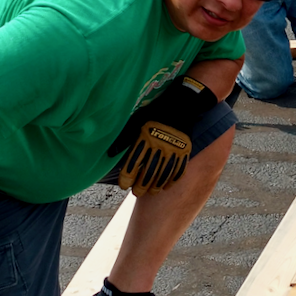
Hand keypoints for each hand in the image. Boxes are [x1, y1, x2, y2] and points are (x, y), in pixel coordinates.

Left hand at [108, 76, 218, 195]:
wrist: (182, 102)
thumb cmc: (156, 111)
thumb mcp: (138, 120)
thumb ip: (125, 138)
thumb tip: (110, 153)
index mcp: (146, 137)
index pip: (134, 162)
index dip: (127, 176)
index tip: (123, 185)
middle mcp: (160, 144)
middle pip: (149, 171)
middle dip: (141, 185)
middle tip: (136, 192)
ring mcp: (174, 148)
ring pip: (164, 173)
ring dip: (156, 185)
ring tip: (151, 192)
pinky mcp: (185, 149)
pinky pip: (179, 169)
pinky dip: (172, 179)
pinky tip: (167, 186)